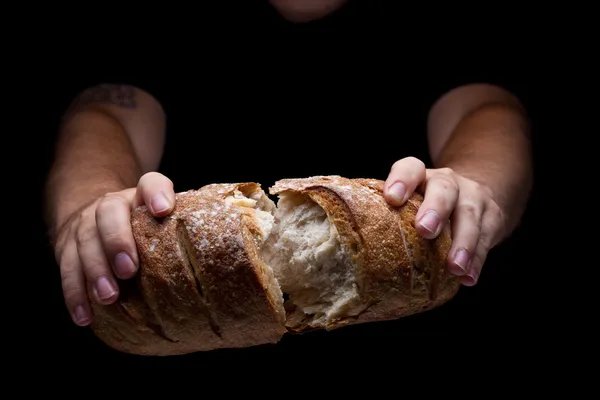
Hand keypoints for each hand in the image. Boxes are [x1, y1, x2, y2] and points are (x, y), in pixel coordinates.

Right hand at [53, 172, 175, 325]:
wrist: (97, 216)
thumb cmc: (141, 226)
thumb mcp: (160, 220)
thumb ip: (180, 230)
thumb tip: (214, 260)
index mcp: (138, 196)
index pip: (150, 182)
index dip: (156, 193)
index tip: (163, 210)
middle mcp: (109, 205)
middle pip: (108, 214)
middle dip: (117, 242)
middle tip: (128, 271)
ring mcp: (84, 224)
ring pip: (84, 242)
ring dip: (94, 271)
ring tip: (107, 297)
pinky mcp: (66, 246)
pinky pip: (67, 269)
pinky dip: (74, 294)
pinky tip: (85, 316)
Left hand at [383, 157, 505, 285]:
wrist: (474, 194)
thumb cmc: (426, 204)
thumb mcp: (411, 200)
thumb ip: (388, 215)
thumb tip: (352, 246)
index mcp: (421, 176)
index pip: (411, 167)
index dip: (401, 180)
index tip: (392, 198)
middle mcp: (448, 182)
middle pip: (444, 189)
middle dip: (435, 209)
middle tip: (425, 230)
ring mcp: (473, 198)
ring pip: (469, 215)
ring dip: (463, 242)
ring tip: (453, 267)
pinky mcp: (492, 218)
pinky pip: (487, 238)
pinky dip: (477, 259)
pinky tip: (468, 278)